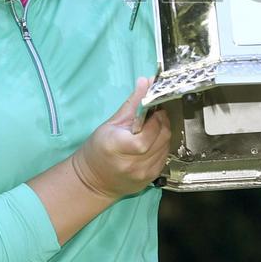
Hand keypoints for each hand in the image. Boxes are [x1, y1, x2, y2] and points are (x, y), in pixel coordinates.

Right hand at [70, 77, 170, 199]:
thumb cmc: (98, 148)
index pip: (146, 135)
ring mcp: (143, 174)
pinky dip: (162, 145)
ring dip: (163, 133)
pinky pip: (165, 156)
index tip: (154, 109)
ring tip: (153, 127)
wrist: (94, 181)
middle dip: (162, 122)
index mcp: (117, 147)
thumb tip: (148, 81)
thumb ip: (133, 103)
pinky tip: (153, 141)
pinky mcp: (150, 178)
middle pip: (161, 139)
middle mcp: (132, 164)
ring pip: (166, 146)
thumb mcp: (111, 123)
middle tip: (156, 114)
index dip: (155, 120)